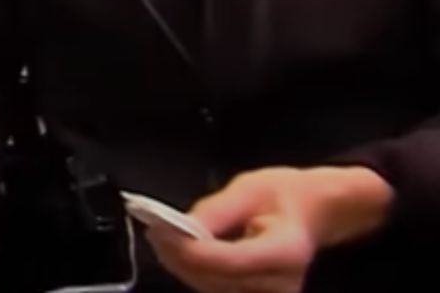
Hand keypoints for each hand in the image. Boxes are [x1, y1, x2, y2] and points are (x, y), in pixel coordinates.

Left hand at [148, 167, 392, 292]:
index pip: (230, 261)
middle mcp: (283, 284)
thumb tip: (178, 228)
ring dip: (183, 268)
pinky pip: (219, 291)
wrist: (316, 213)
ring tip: (164, 240)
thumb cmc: (283, 194)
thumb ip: (215, 212)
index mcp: (286, 252)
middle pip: (217, 281)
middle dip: (179, 258)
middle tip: (154, 233)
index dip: (191, 250)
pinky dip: (196, 274)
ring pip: (213, 290)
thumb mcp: (248, 188)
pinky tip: (182, 253)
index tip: (159, 231)